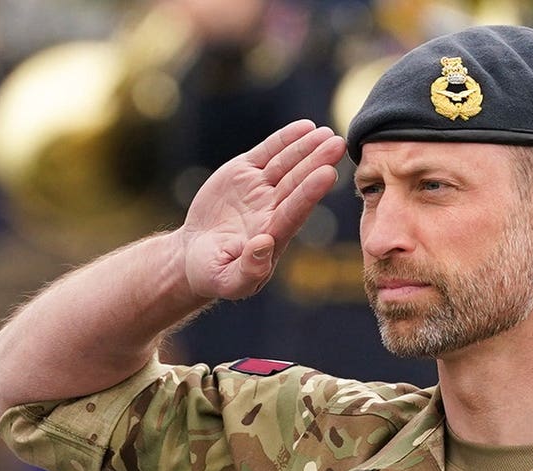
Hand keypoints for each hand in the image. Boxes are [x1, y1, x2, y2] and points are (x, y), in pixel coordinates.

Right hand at [180, 119, 346, 299]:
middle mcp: (272, 209)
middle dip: (317, 162)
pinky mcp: (246, 174)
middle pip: (297, 182)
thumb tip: (264, 244)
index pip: (295, 210)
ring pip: (287, 164)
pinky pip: (268, 153)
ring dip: (307, 147)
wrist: (194, 255)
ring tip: (326, 132)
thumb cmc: (213, 273)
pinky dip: (285, 140)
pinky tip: (306, 127)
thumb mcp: (228, 280)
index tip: (327, 174)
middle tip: (337, 144)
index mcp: (273, 234)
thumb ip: (249, 270)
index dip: (310, 192)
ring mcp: (260, 189)